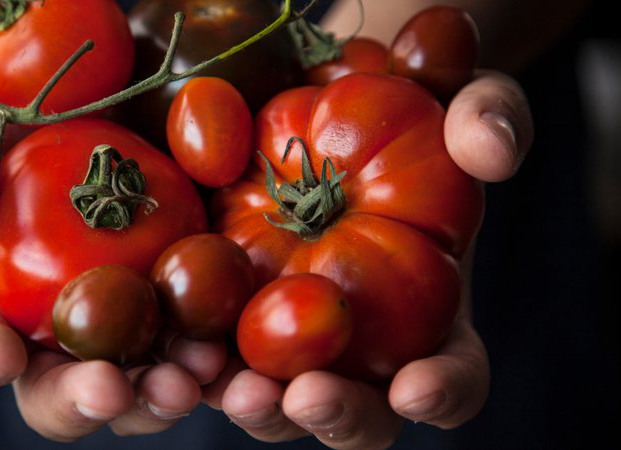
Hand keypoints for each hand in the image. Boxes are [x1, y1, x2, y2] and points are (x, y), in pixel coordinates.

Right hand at [0, 85, 227, 441]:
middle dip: (85, 398)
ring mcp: (127, 318)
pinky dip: (223, 358)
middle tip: (111, 389)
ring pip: (140, 382)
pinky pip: (204, 339)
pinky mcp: (186, 298)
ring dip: (163, 392)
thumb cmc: (4, 113)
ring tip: (190, 376)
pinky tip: (242, 355)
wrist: (81, 93)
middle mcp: (57, 329)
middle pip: (61, 391)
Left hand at [206, 71, 532, 448]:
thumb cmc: (405, 116)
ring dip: (257, 404)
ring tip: (231, 385)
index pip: (454, 375)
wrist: (324, 108)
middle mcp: (361, 347)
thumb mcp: (456, 101)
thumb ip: (487, 118)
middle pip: (359, 414)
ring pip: (278, 401)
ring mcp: (291, 340)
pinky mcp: (228, 317)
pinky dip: (194, 360)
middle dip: (336, 414)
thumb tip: (491, 147)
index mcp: (432, 318)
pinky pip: (211, 355)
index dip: (443, 391)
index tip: (417, 386)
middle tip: (303, 396)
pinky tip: (175, 344)